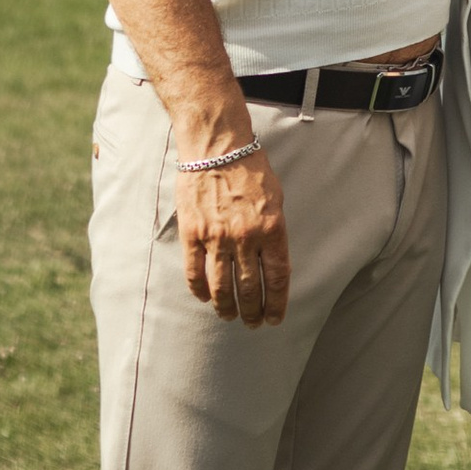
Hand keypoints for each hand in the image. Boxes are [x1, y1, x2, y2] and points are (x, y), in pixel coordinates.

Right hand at [178, 143, 290, 328]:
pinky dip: (200, 291)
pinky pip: (195, 272)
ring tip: (229, 316)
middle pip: (250, 289)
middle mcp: (245, 238)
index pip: (277, 279)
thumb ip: (274, 232)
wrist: (217, 146)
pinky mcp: (193, 233)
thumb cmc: (251, 168)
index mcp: (271, 229)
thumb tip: (273, 263)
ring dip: (226, 308)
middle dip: (253, 312)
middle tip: (253, 323)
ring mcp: (217, 238)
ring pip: (221, 287)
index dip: (277, 304)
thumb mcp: (276, 199)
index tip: (275, 318)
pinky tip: (206, 299)